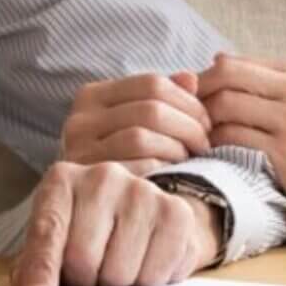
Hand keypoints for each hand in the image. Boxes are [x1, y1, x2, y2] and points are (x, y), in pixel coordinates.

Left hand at [12, 161, 221, 285]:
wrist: (146, 212)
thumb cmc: (90, 232)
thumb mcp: (55, 241)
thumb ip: (36, 264)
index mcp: (63, 181)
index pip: (48, 231)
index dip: (42, 269)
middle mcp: (103, 176)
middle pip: (83, 259)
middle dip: (85, 281)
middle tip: (91, 272)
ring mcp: (142, 191)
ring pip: (120, 273)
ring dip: (117, 285)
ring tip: (118, 263)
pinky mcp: (176, 212)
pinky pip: (154, 275)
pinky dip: (148, 281)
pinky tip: (145, 261)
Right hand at [60, 71, 211, 173]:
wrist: (92, 206)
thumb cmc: (123, 159)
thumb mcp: (137, 123)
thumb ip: (163, 98)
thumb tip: (191, 79)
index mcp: (92, 96)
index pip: (152, 83)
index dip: (188, 101)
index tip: (206, 122)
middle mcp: (79, 120)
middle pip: (151, 110)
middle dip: (188, 126)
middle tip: (204, 143)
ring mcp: (80, 152)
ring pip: (142, 138)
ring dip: (177, 148)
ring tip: (189, 158)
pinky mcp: (90, 183)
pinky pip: (136, 168)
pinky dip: (162, 169)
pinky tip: (173, 174)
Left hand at [197, 54, 285, 239]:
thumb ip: (266, 83)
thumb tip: (216, 59)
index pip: (235, 62)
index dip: (204, 80)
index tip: (191, 100)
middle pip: (226, 76)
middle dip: (197, 94)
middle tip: (185, 116)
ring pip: (225, 105)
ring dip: (202, 121)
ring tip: (196, 136)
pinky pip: (233, 137)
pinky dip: (214, 143)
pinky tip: (210, 153)